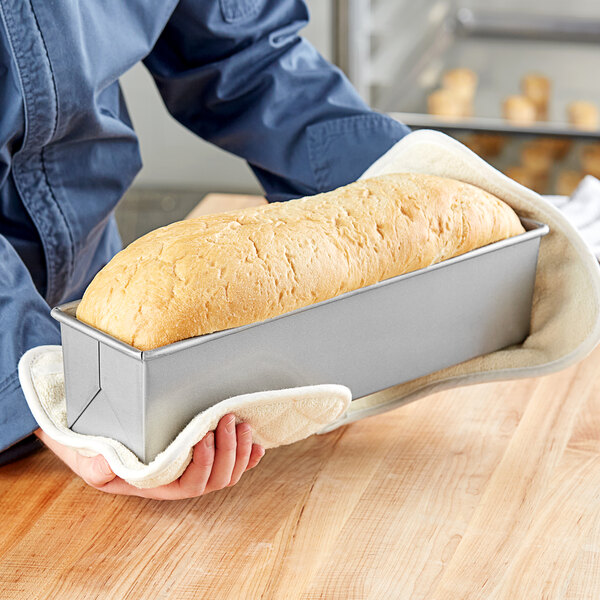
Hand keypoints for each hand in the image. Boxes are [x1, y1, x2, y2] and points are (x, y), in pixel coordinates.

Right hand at [33, 414, 264, 498]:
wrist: (101, 446)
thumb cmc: (98, 455)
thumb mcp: (90, 462)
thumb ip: (98, 467)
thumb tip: (107, 465)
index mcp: (161, 485)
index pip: (192, 484)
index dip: (204, 463)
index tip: (204, 435)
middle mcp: (182, 481)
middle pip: (217, 478)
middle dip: (228, 449)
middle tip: (228, 419)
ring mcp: (195, 470)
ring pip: (229, 473)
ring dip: (241, 450)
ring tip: (242, 424)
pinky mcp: (204, 456)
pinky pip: (233, 465)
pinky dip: (248, 457)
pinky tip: (257, 446)